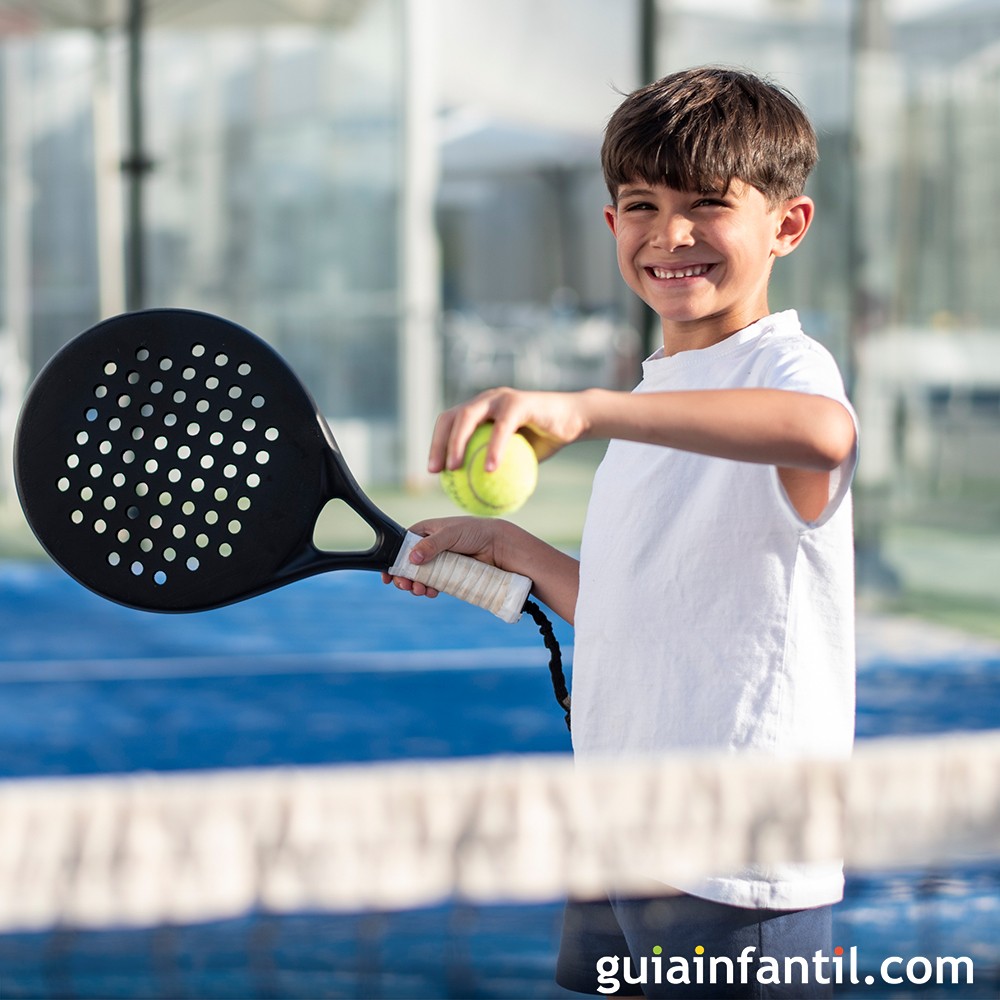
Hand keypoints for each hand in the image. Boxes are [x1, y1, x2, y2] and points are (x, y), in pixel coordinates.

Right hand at [381, 516, 508, 597]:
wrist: (498, 546)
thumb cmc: (475, 532)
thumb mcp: (451, 534)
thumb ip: (432, 544)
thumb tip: (413, 558)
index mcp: (426, 532)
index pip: (402, 546)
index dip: (394, 560)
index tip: (388, 575)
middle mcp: (430, 547)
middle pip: (409, 565)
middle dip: (404, 577)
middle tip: (405, 586)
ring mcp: (439, 562)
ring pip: (420, 577)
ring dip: (416, 585)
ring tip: (419, 591)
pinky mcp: (448, 574)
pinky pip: (434, 584)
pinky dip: (429, 589)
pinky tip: (430, 592)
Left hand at [429, 387, 592, 473]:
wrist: (574, 421)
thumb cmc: (544, 441)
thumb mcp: (515, 458)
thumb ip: (493, 467)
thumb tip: (473, 495)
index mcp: (480, 410)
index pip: (449, 423)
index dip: (436, 444)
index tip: (434, 472)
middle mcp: (486, 400)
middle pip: (451, 417)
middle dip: (438, 443)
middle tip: (437, 471)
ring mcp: (500, 398)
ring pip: (468, 416)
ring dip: (457, 442)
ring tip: (456, 468)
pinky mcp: (518, 402)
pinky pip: (501, 427)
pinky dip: (494, 448)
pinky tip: (489, 469)